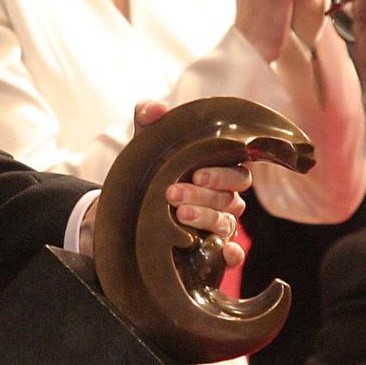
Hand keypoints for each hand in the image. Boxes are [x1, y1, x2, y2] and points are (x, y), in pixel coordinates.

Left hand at [145, 101, 252, 268]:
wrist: (129, 205)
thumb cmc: (150, 167)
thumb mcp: (146, 142)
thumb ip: (148, 119)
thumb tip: (155, 109)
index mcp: (218, 170)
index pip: (236, 171)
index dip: (221, 173)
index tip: (196, 173)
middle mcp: (224, 198)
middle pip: (229, 197)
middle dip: (204, 196)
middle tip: (173, 193)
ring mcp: (219, 224)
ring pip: (226, 223)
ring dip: (206, 218)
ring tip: (178, 215)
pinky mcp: (211, 248)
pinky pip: (232, 253)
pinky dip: (234, 254)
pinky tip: (227, 254)